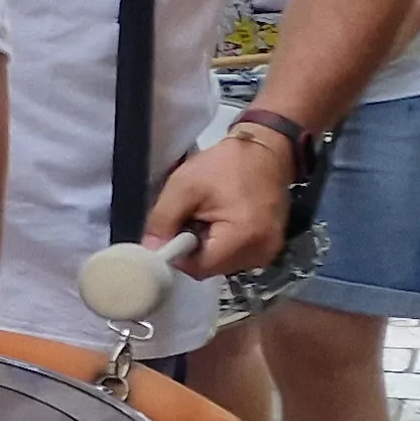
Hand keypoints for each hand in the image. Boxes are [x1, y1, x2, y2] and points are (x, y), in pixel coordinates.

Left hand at [147, 134, 288, 278]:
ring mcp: (268, 252)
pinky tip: (220, 222)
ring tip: (207, 218)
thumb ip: (163, 220)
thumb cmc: (225, 165)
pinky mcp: (269, 247)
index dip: (178, 254)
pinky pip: (235, 257)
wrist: (264, 152)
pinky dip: (222, 244)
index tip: (171, 233)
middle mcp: (262, 252)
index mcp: (244, 238)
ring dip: (207, 247)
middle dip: (193, 250)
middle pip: (210, 268)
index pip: (198, 267)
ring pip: (221, 264)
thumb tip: (151, 251)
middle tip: (192, 219)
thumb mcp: (184, 186)